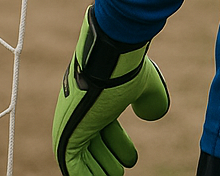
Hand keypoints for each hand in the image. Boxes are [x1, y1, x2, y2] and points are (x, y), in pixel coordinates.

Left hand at [53, 6, 169, 175]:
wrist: (112, 54)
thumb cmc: (128, 67)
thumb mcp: (145, 84)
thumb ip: (150, 98)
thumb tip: (154, 113)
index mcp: (95, 95)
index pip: (103, 125)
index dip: (117, 144)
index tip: (131, 159)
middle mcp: (81, 108)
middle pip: (92, 142)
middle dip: (108, 159)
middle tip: (123, 170)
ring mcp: (71, 119)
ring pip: (81, 155)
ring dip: (98, 170)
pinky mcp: (66, 130)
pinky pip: (70, 162)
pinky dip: (84, 174)